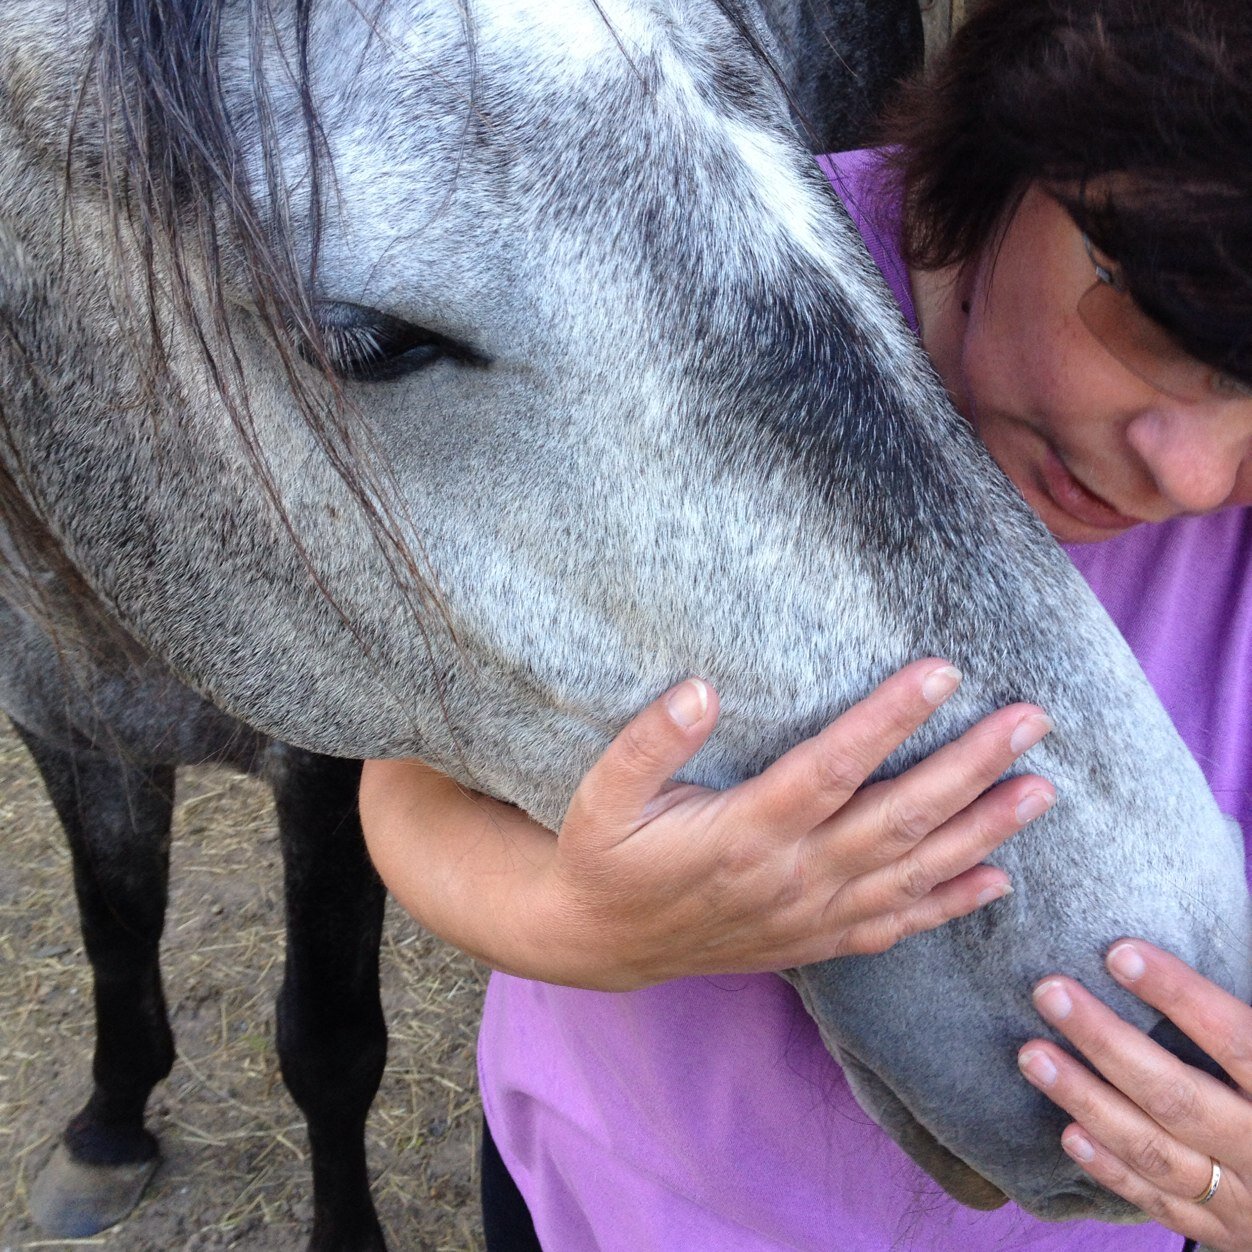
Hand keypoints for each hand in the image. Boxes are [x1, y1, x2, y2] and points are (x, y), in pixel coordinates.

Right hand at [363, 659, 1054, 989]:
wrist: (598, 941)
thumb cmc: (603, 857)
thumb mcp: (599, 796)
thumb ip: (647, 743)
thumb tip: (701, 688)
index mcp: (744, 833)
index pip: (831, 768)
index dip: (889, 719)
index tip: (943, 671)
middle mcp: (792, 877)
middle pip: (898, 818)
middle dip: (970, 767)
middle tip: (1031, 721)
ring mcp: (810, 915)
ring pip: (913, 872)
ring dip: (982, 832)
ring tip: (1040, 792)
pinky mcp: (814, 942)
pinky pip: (895, 926)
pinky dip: (949, 904)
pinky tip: (996, 881)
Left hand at [1018, 940, 1251, 1249]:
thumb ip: (1237, 1017)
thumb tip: (1204, 935)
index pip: (1234, 1037)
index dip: (1179, 994)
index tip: (1118, 952)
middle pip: (1177, 1094)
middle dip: (1107, 1042)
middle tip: (1049, 992)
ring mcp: (1242, 1197)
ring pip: (1154, 1150)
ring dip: (1087, 1100)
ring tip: (1031, 1055)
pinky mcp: (1219, 1228)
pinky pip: (1159, 1201)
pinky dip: (1112, 1168)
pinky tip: (1067, 1131)